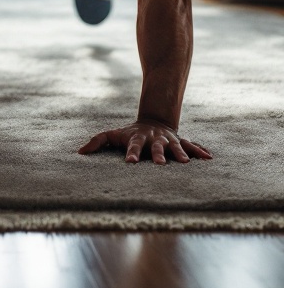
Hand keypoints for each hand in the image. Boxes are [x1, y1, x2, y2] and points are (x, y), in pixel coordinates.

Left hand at [78, 120, 212, 164]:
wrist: (153, 121)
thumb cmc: (129, 134)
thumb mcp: (113, 134)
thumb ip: (97, 141)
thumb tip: (79, 152)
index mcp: (138, 139)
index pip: (133, 146)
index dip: (132, 154)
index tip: (130, 163)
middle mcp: (155, 139)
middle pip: (157, 148)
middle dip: (159, 155)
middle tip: (160, 165)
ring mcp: (168, 140)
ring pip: (176, 147)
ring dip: (181, 154)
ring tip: (186, 163)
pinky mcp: (179, 142)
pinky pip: (191, 146)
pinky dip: (199, 151)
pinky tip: (209, 158)